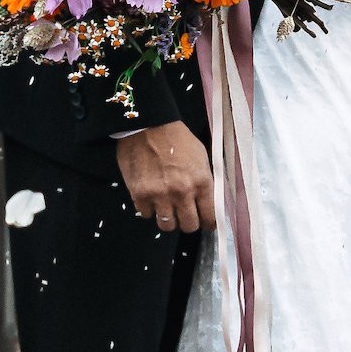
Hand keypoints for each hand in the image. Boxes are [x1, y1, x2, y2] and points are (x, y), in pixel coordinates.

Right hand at [115, 120, 215, 234]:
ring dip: (168, 218)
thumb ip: (205, 181)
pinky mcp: (139, 194)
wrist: (148, 125)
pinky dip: (149, 209)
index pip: (210, 217)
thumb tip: (209, 202)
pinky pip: (146, 214)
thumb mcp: (201, 156)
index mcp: (201, 182)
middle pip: (189, 226)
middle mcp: (182, 192)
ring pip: (167, 226)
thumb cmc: (176, 138)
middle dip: (188, 222)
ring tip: (166, 207)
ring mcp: (159, 195)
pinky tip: (151, 197)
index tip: (205, 221)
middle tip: (184, 215)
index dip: (209, 222)